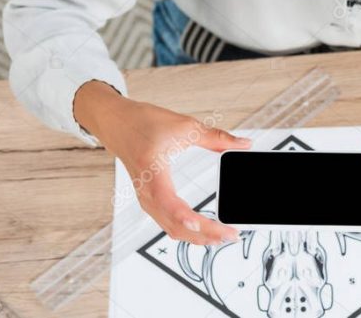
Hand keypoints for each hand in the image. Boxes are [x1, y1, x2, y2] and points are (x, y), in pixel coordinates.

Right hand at [74, 80, 250, 245]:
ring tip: (222, 237)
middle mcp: (147, 192)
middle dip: (204, 234)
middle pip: (175, 224)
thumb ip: (217, 138)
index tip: (203, 225)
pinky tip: (202, 229)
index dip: (186, 218)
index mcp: (153, 173)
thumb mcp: (184, 126)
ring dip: (196, 237)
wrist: (116, 123)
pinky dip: (186, 231)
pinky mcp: (150, 200)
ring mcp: (147, 199)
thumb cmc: (142, 123)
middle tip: (231, 236)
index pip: (170, 204)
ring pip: (171, 228)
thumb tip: (244, 143)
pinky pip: (167, 223)